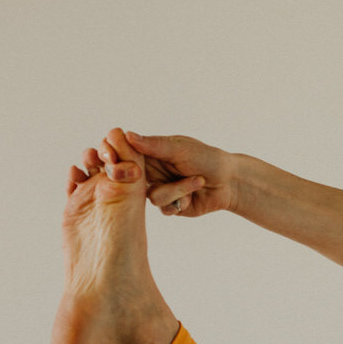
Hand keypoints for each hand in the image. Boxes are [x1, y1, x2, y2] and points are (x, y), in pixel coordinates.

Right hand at [122, 131, 239, 217]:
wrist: (230, 182)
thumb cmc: (208, 159)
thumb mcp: (180, 149)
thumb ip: (154, 145)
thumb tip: (127, 135)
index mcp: (150, 154)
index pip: (123, 154)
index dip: (114, 158)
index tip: (113, 159)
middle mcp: (151, 173)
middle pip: (129, 179)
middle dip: (139, 178)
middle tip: (144, 175)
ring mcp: (159, 189)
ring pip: (152, 196)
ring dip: (178, 189)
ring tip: (197, 181)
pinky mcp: (169, 206)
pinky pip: (164, 208)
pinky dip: (181, 200)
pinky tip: (194, 196)